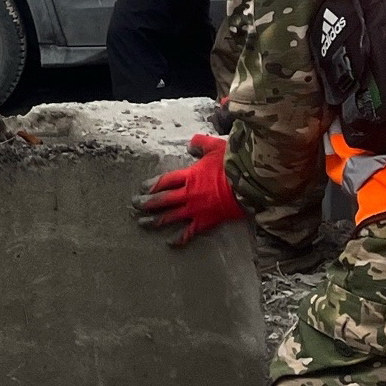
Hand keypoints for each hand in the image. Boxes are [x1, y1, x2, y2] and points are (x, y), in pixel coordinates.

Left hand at [132, 132, 246, 246]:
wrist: (251, 184)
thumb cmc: (234, 165)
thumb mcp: (215, 146)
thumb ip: (199, 143)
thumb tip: (190, 144)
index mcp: (189, 176)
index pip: (164, 181)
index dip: (151, 185)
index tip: (142, 188)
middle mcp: (189, 193)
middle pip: (162, 200)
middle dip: (146, 203)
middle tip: (135, 205)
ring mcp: (196, 209)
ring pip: (170, 217)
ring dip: (155, 221)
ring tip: (142, 223)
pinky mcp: (206, 221)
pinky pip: (189, 232)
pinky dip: (179, 238)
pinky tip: (169, 243)